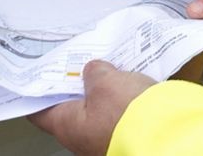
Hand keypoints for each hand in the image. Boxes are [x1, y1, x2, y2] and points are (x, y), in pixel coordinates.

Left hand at [29, 61, 153, 155]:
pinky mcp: (125, 136)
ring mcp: (102, 139)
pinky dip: (120, 99)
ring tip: (110, 69)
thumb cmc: (129, 116)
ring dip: (102, 90)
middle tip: (80, 63)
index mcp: (66, 125)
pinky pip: (118, 114)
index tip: (38, 75)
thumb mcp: (105, 81)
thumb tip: (94, 70)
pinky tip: (130, 83)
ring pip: (96, 109)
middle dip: (75, 84)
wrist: (165, 136)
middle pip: (69, 107)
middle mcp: (81, 138)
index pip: (38, 110)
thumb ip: (94, 72)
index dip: (37, 91)